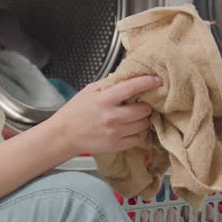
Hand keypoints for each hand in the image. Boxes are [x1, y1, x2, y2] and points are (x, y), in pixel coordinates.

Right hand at [46, 75, 162, 156]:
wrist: (64, 136)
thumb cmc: (74, 112)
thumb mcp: (88, 91)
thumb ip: (107, 83)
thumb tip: (126, 77)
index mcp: (104, 99)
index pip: (131, 88)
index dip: (147, 82)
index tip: (157, 80)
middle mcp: (112, 116)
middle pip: (143, 110)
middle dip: (145, 105)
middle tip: (141, 104)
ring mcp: (115, 132)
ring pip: (143, 125)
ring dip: (142, 119)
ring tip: (134, 117)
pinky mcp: (116, 145)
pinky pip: (137, 138)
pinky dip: (136, 133)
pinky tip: (128, 129)